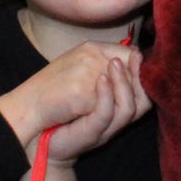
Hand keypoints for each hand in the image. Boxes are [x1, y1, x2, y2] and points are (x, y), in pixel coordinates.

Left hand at [42, 43, 150, 164]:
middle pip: (144, 100)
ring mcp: (106, 127)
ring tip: (114, 64)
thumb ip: (104, 66)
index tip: (138, 52)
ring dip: (124, 83)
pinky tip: (101, 79)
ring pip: (129, 107)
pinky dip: (106, 96)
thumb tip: (127, 47)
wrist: (35, 130)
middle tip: (135, 56)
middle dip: (141, 77)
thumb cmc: (60, 102)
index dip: (145, 70)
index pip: (145, 88)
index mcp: (119, 104)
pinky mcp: (91, 133)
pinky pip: (106, 114)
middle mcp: (117, 117)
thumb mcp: (85, 78)